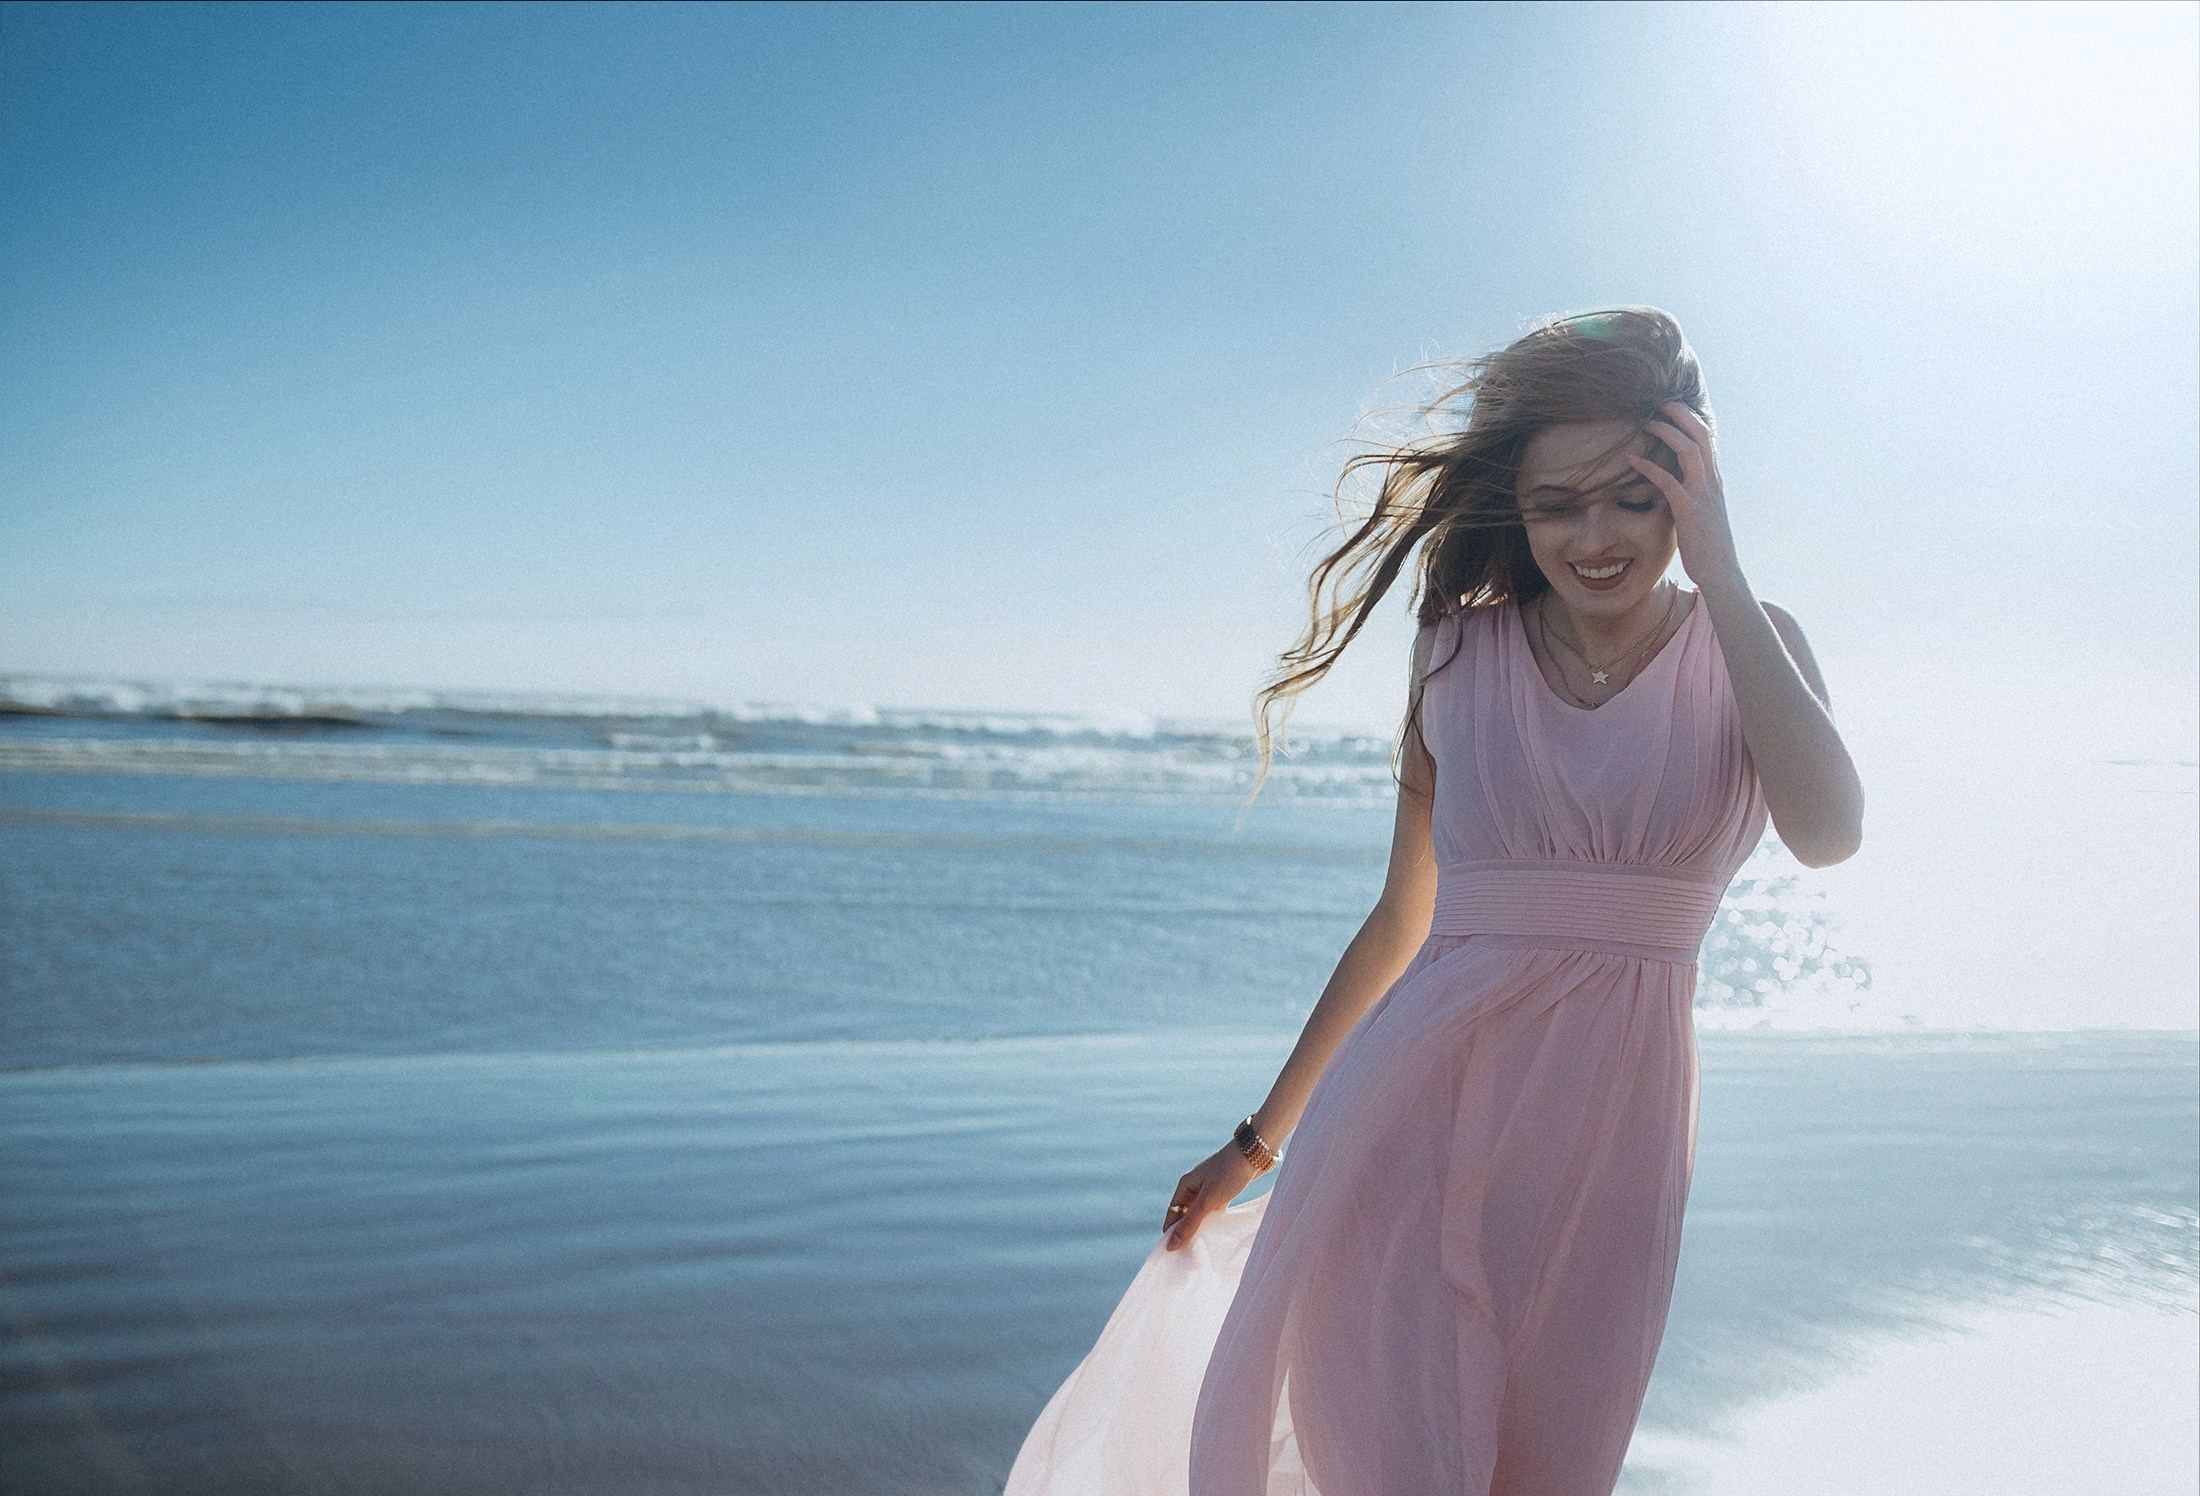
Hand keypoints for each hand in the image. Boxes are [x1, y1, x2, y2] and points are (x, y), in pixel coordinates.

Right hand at [1161, 1141, 1261, 1251]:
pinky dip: (1214, 1220)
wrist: (1255, 1152)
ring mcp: (1209, 1187)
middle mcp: (1195, 1186)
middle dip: (1186, 1231)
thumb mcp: (1208, 1201)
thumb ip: (1191, 1223)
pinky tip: (1218, 1233)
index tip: (1174, 1253)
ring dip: (1201, 1226)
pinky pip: (1214, 1209)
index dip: (1172, 1232)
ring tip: (1204, 1248)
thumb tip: (1171, 1244)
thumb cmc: (1229, 1173)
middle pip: (1185, 1213)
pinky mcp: (1223, 1189)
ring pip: (1201, 1212)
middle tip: (1190, 1254)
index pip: (1173, 1213)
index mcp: (1185, 1185)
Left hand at [1628, 400, 1742, 585]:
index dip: (1689, 417)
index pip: (1706, 437)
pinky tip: (1630, 459)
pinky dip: (1648, 466)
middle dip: (1679, 413)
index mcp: (1714, 479)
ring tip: (1644, 422)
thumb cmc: (1707, 545)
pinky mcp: (1689, 510)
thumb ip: (1690, 494)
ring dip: (1665, 432)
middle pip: (1700, 433)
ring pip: (1688, 450)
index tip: (1670, 406)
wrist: (1721, 572)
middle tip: (1657, 400)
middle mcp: (1712, 481)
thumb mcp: (1701, 512)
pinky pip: (1668, 480)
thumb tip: (1673, 484)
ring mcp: (1702, 494)